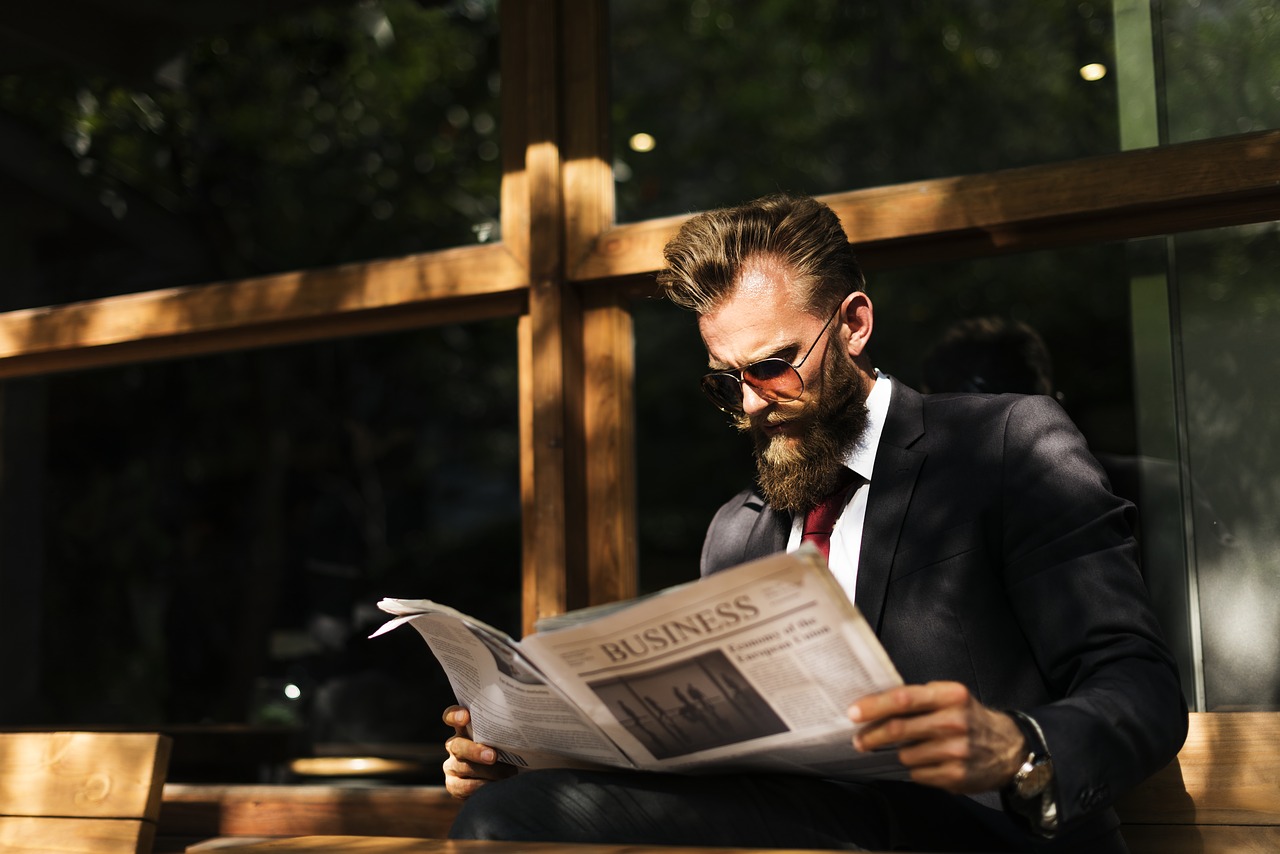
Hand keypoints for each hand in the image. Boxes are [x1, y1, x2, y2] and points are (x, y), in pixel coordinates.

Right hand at [442, 705, 516, 798]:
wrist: (504, 780)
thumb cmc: (509, 751)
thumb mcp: (505, 739)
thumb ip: (504, 732)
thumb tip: (522, 728)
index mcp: (465, 728)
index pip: (451, 716)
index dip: (455, 715)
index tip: (465, 716)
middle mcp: (455, 745)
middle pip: (457, 745)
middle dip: (475, 751)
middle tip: (493, 756)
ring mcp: (452, 765)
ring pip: (463, 767)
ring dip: (486, 772)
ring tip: (507, 773)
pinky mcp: (453, 785)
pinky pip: (463, 787)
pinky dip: (481, 787)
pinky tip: (496, 787)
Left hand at [848, 681, 1025, 793]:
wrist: (1009, 748)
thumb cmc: (969, 717)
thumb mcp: (951, 697)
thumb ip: (919, 698)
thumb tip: (874, 705)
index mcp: (950, 695)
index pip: (903, 698)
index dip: (874, 706)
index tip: (853, 713)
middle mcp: (954, 721)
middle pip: (898, 729)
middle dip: (872, 736)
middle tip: (858, 740)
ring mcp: (956, 750)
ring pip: (905, 754)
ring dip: (898, 753)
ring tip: (907, 749)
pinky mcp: (956, 775)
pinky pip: (918, 774)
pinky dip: (915, 769)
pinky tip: (926, 762)